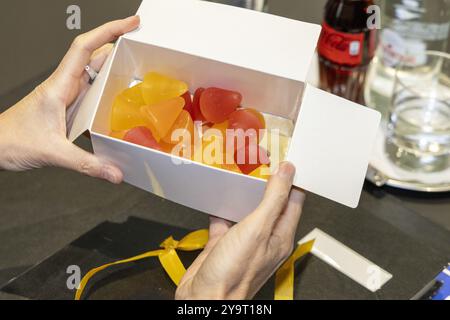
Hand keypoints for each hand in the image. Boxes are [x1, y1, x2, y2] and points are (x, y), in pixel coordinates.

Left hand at [0, 16, 139, 182]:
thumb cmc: (12, 141)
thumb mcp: (52, 153)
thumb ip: (87, 164)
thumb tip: (115, 172)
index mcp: (59, 87)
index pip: (85, 48)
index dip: (108, 32)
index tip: (129, 24)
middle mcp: (63, 86)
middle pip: (93, 54)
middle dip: (117, 41)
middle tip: (141, 41)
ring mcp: (65, 95)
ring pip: (93, 69)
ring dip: (113, 61)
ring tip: (135, 61)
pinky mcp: (67, 105)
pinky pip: (91, 87)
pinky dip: (107, 82)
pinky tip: (118, 90)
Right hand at [176, 162, 305, 299]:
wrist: (203, 297)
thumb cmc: (234, 273)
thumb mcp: (257, 229)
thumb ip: (273, 199)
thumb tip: (287, 172)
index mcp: (280, 235)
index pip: (293, 200)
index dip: (291, 178)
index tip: (285, 158)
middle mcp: (264, 237)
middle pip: (270, 202)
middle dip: (265, 181)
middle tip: (259, 160)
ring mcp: (244, 240)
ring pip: (247, 209)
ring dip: (242, 193)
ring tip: (238, 172)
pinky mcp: (224, 243)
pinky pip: (225, 219)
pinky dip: (220, 207)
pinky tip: (216, 196)